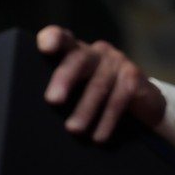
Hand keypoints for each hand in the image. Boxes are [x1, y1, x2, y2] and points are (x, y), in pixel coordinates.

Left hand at [36, 25, 165, 142]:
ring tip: (74, 130)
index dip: (54, 38)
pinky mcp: (134, 76)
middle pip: (79, 59)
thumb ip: (61, 92)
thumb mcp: (78, 91)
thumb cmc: (98, 99)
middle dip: (65, 78)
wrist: (141, 104)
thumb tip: (33, 114)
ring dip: (85, 109)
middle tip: (53, 100)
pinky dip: (107, 119)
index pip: (63, 40)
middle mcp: (97, 52)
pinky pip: (119, 98)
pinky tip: (98, 136)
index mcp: (77, 52)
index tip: (46, 47)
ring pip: (98, 84)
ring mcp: (117, 62)